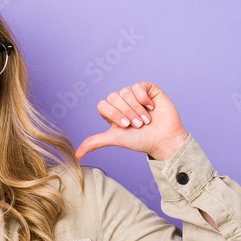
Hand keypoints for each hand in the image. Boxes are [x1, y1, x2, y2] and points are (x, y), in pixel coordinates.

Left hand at [74, 82, 189, 160]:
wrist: (164, 139)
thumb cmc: (140, 140)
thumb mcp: (115, 139)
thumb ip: (95, 142)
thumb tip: (76, 154)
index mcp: (112, 112)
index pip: (102, 105)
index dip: (114, 114)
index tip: (125, 127)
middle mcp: (122, 102)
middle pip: (114, 97)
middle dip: (126, 113)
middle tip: (137, 125)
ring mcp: (134, 94)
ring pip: (126, 92)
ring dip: (136, 109)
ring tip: (146, 120)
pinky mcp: (147, 89)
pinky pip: (138, 86)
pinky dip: (144, 98)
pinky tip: (151, 107)